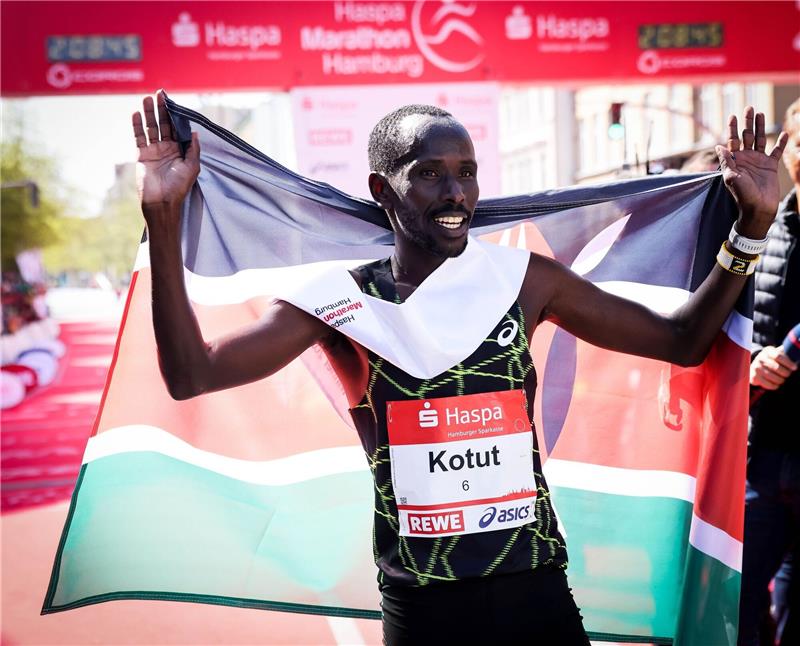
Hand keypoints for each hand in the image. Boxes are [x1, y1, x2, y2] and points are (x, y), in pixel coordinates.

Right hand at [132, 90, 199, 212]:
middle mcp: (167, 149)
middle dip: (161, 109)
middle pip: (164, 125)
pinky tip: (136, 114)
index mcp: (181, 151)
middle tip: (159, 94)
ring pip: (151, 128)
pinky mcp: (142, 155)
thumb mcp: (192, 167)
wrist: (161, 202)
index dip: (175, 115)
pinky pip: (139, 137)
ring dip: (149, 113)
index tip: (173, 101)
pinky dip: (137, 126)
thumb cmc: (179, 186)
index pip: (177, 129)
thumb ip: (193, 149)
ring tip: (147, 99)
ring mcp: (154, 151)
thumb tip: (194, 132)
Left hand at [715, 106, 788, 238]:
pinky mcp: (771, 166)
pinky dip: (780, 142)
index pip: (732, 141)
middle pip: (746, 136)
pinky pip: (776, 151)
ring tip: (761, 113)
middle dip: (747, 122)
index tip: (732, 115)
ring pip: (760, 139)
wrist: (758, 208)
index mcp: (734, 161)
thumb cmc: (742, 195)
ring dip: (760, 127)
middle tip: (749, 107)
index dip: (732, 128)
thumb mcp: (731, 177)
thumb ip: (726, 161)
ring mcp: (759, 161)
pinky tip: (783, 133)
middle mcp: (746, 159)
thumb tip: (718, 146)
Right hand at [750, 345, 796, 389]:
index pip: (778, 356)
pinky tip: (776, 385)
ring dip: (780, 380)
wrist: (755, 366)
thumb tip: (798, 352)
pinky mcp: (753, 376)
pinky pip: (767, 384)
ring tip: (782, 380)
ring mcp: (755, 367)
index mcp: (767, 351)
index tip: (795, 368)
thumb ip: (786, 354)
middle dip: (785, 373)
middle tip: (788, 375)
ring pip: (772, 376)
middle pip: (776, 367)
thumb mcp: (777, 354)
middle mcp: (760, 358)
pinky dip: (774, 386)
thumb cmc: (772, 360)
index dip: (788, 363)